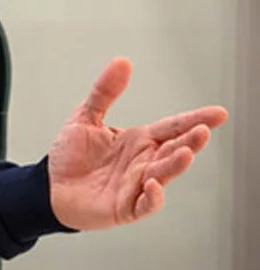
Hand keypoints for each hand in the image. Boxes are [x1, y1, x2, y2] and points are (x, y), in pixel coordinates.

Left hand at [48, 57, 228, 230]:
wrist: (50, 188)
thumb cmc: (71, 155)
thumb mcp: (85, 117)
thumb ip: (105, 92)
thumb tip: (122, 61)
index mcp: (140, 140)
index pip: (173, 127)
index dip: (195, 120)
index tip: (219, 113)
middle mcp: (144, 162)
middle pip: (174, 150)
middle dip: (191, 141)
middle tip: (203, 131)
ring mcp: (137, 185)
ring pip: (163, 175)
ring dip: (175, 165)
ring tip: (186, 153)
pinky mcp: (125, 207)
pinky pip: (145, 204)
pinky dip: (152, 196)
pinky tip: (152, 184)